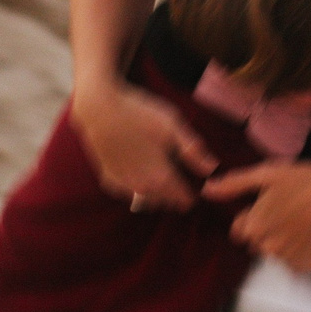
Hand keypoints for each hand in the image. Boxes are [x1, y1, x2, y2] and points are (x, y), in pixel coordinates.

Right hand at [71, 83, 215, 210]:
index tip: (197, 190)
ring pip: (146, 200)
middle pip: (164, 202)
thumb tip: (211, 169)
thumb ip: (192, 149)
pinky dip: (136, 189)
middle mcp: (141, 187)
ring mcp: (122, 185)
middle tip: (182, 185)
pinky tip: (141, 176)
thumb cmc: (139, 114)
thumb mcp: (172, 125)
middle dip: (175, 197)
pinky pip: (128, 193)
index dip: (191, 196)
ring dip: (157, 196)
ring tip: (164, 182)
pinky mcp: (108, 179)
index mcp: (161, 176)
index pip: (182, 199)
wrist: (99, 109)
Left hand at [203, 162, 310, 273]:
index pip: (240, 231)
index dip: (254, 216)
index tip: (273, 204)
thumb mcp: (267, 174)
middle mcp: (268, 248)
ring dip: (286, 241)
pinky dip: (301, 252)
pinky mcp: (306, 266)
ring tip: (304, 220)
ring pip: (278, 253)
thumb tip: (206, 189)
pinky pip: (295, 263)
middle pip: (258, 243)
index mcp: (254, 227)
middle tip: (291, 210)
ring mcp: (287, 260)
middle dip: (269, 230)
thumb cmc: (306, 180)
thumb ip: (234, 184)